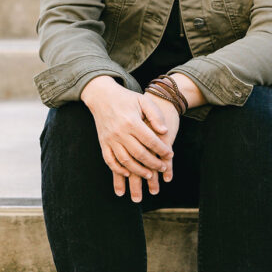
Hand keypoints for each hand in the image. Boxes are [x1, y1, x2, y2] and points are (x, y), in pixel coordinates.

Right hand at [80, 76, 178, 202]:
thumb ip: (155, 115)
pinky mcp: (103, 143)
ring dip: (138, 170)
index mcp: (132, 121)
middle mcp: (120, 132)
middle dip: (153, 163)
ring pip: (125, 161)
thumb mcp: (143, 101)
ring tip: (150, 175)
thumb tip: (165, 131)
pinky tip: (128, 173)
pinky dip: (118, 169)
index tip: (170, 154)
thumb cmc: (126, 98)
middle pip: (139, 153)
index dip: (162, 149)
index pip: (150, 140)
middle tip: (163, 167)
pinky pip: (109, 160)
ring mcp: (110, 139)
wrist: (101, 96)